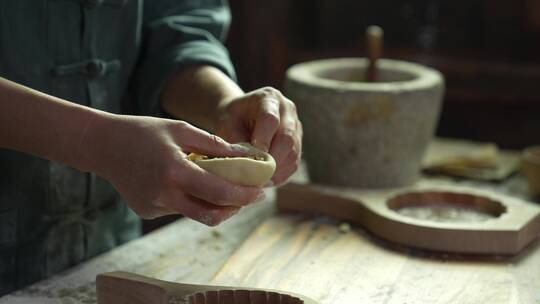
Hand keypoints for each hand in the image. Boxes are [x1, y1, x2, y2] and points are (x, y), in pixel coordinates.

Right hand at [82, 114, 264, 224]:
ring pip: (196, 213)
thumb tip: (245, 156)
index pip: (219, 192)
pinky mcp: (147, 211)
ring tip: (224, 185)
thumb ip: (214, 145)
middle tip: (249, 196)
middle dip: (235, 208)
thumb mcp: (180, 129)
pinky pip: (179, 209)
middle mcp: (164, 195)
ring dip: (215, 203)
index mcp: (174, 172)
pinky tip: (187, 182)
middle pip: (211, 214)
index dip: (244, 195)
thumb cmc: (143, 132)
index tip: (261, 192)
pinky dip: (191, 199)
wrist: (102, 145)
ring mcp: (153, 207)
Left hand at [215, 87, 301, 185]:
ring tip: (259, 180)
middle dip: (271, 160)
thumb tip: (247, 165)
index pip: (270, 120)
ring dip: (276, 170)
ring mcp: (296, 126)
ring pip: (293, 153)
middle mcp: (287, 109)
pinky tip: (267, 180)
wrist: (241, 115)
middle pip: (287, 138)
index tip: (252, 159)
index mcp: (268, 98)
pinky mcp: (298, 142)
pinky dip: (281, 175)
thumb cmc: (232, 119)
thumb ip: (237, 142)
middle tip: (255, 176)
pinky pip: (294, 163)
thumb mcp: (227, 125)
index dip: (262, 141)